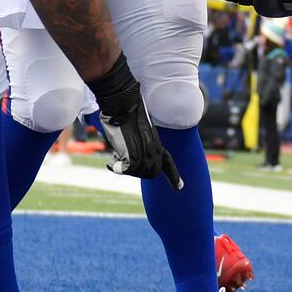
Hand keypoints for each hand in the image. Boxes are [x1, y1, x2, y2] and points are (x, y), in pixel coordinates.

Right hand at [89, 56, 181, 188]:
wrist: (122, 103)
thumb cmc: (125, 110)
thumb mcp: (135, 129)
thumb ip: (137, 143)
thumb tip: (129, 159)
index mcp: (156, 142)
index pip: (168, 162)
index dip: (174, 176)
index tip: (180, 188)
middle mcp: (154, 150)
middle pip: (151, 173)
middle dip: (137, 171)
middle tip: (124, 160)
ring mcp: (145, 154)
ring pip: (137, 172)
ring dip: (125, 166)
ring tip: (117, 153)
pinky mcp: (133, 156)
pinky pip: (124, 170)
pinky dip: (115, 166)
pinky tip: (111, 161)